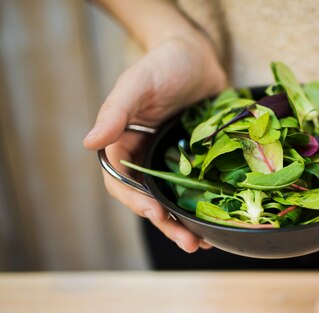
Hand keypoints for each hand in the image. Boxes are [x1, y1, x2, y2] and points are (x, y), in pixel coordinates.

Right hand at [83, 35, 226, 252]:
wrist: (197, 57)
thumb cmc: (162, 65)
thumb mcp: (136, 84)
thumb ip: (115, 112)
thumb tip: (89, 142)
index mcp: (124, 147)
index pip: (122, 184)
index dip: (137, 202)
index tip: (156, 214)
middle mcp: (147, 161)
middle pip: (152, 201)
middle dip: (168, 224)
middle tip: (189, 242)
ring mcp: (174, 164)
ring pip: (177, 201)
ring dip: (188, 223)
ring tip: (204, 242)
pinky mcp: (198, 163)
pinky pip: (200, 189)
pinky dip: (207, 207)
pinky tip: (221, 222)